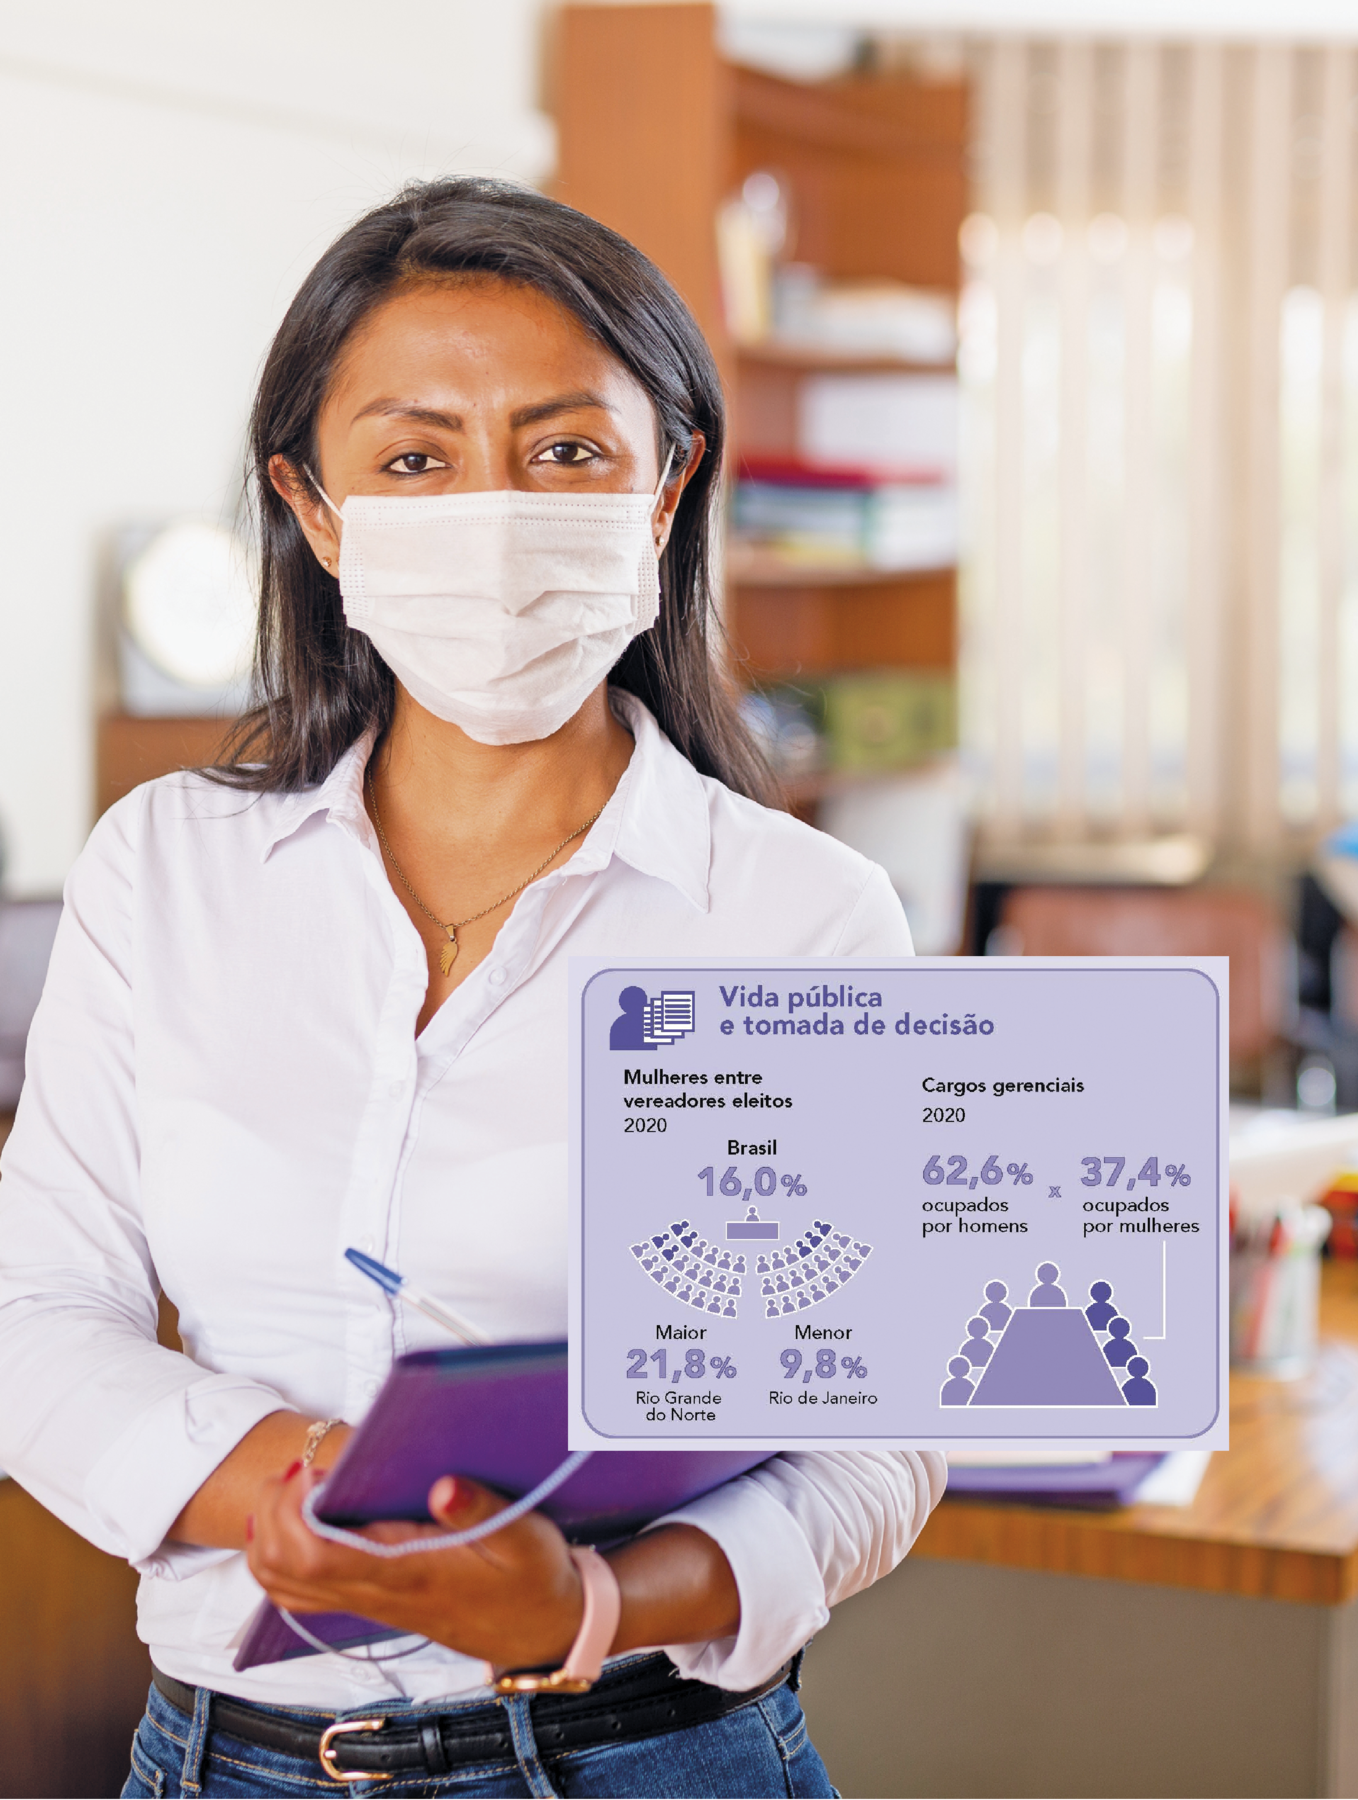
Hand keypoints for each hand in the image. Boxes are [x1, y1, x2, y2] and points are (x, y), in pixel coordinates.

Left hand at [246, 1465, 587, 1669]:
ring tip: (294, 1486)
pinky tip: (299, 1518)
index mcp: (405, 1573)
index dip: (291, 1515)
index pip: (316, 1557)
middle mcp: (375, 1592)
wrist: (539, 1631)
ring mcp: (367, 1601)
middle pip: (282, 1570)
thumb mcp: (526, 1539)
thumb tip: (443, 1485)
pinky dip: (281, 1554)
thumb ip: (485, 1510)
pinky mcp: (370, 1599)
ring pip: (282, 1585)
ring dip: (268, 1534)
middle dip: (270, 1514)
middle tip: (296, 1468)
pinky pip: (301, 1590)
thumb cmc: (532, 1580)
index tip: (308, 1471)